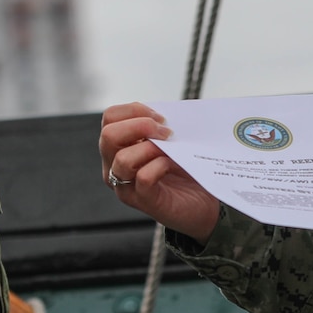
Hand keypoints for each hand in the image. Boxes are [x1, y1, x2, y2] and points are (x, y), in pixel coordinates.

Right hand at [99, 102, 220, 243]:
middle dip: (140, 125)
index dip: (135, 110)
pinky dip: (160, 166)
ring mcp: (126, 186)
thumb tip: (163, 114)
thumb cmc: (185, 170)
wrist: (203, 203)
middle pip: (108, 135)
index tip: (160, 117)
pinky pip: (143, 178)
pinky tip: (172, 165)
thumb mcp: (169, 141)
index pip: (110, 117)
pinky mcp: (144, 201)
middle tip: (166, 131)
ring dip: (152, 147)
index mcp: (118, 147)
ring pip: (123, 159)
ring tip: (171, 149)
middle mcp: (114, 166)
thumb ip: (159, 127)